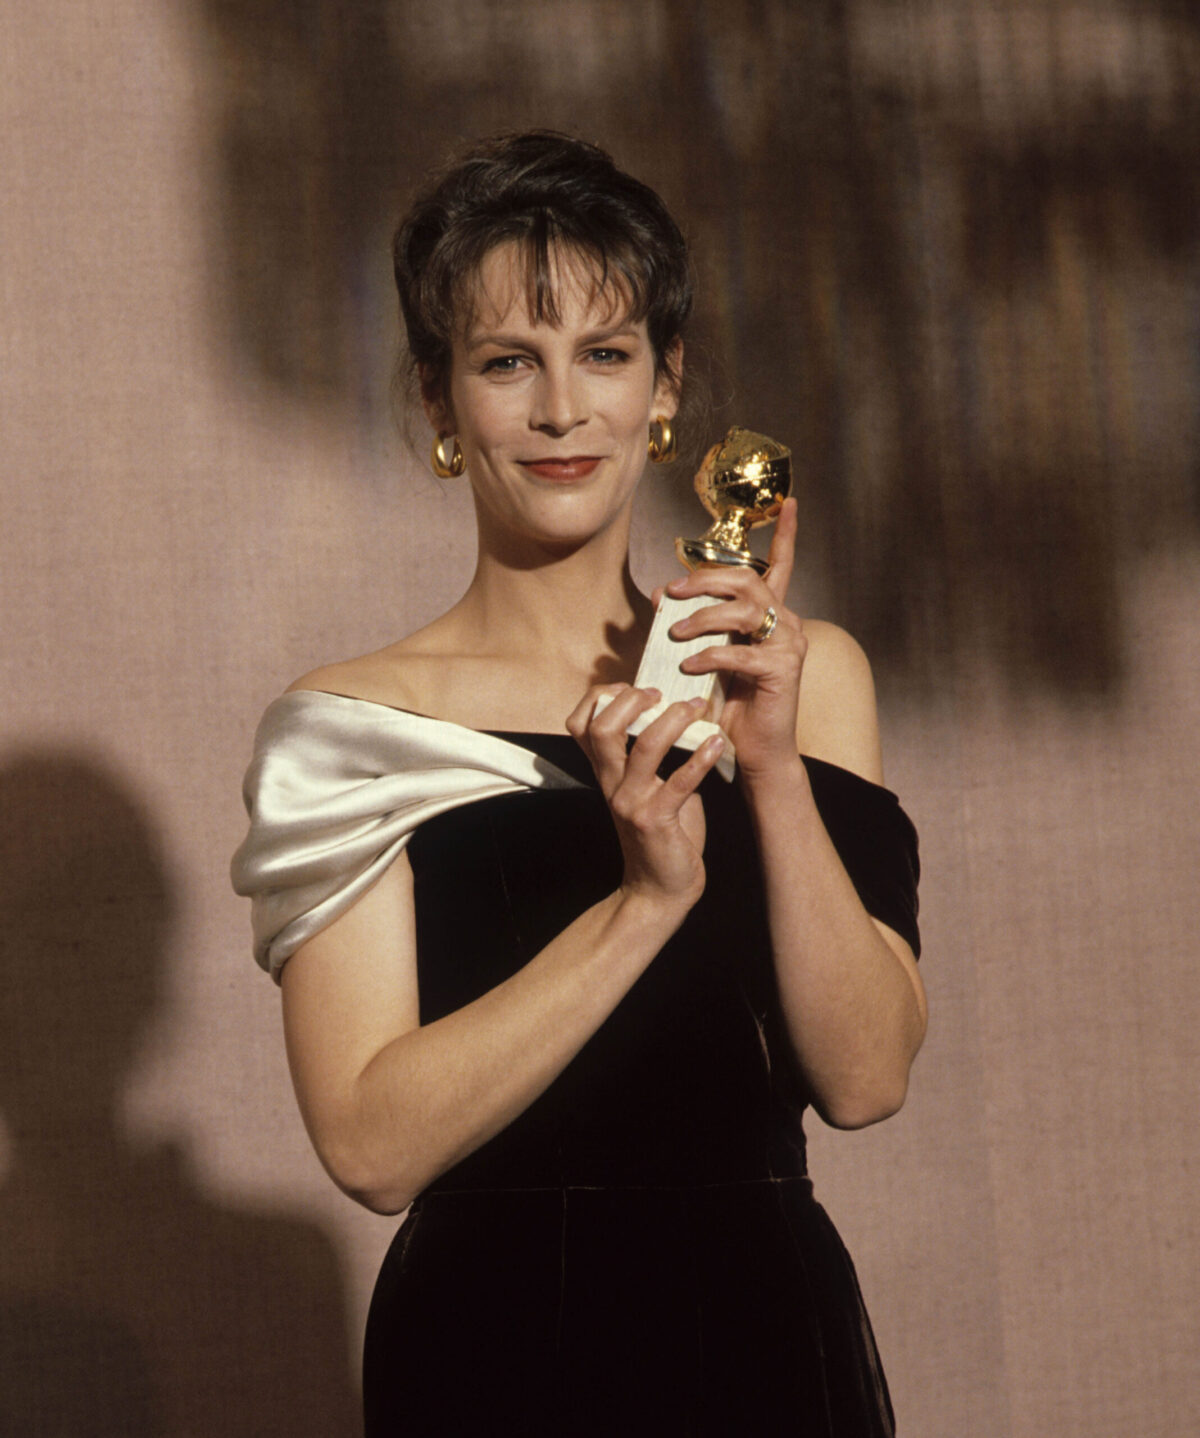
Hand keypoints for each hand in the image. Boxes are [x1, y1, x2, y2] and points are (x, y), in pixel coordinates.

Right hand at [565, 685, 725, 910]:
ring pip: (644, 747)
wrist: (659, 889)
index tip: (632, 687)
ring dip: (673, 720)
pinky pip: (679, 783)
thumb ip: (650, 756)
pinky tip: (717, 742)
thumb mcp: (644, 788)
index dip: (600, 697)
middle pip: (603, 728)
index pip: (580, 724)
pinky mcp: (656, 821)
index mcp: (605, 773)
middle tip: (662, 693)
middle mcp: (611, 784)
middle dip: (632, 701)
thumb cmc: (660, 833)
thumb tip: (675, 712)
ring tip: (697, 708)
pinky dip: (701, 758)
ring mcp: (631, 803)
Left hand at [659, 497, 806, 780]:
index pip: (781, 566)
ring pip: (745, 610)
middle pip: (748, 580)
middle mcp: (787, 623)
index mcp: (771, 615)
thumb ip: (687, 623)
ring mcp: (789, 644)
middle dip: (705, 580)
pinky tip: (689, 665)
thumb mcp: (703, 656)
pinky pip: (742, 651)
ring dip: (702, 618)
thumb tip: (659, 593)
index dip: (787, 533)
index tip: (791, 501)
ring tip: (675, 635)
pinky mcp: (784, 669)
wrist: (753, 750)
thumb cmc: (729, 703)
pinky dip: (710, 655)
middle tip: (672, 594)